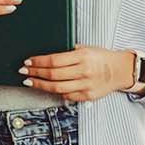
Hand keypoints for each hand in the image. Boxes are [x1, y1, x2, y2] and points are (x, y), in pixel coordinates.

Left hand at [21, 46, 135, 103]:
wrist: (120, 70)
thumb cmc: (102, 58)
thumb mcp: (87, 48)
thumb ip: (69, 52)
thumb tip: (47, 57)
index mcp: (83, 56)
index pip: (54, 60)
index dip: (38, 62)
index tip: (28, 62)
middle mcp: (84, 71)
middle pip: (52, 74)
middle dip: (35, 73)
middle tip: (24, 72)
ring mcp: (85, 85)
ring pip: (56, 88)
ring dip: (40, 85)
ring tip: (30, 82)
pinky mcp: (87, 96)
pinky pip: (66, 95)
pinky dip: (55, 92)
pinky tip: (47, 88)